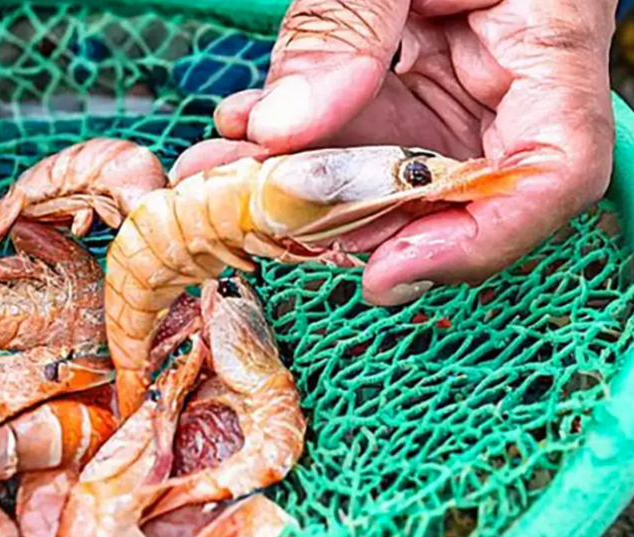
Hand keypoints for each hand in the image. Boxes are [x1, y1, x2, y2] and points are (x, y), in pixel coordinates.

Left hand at [174, 0, 616, 304]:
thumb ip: (343, 27)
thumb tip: (284, 130)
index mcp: (549, 38)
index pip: (553, 171)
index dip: (477, 241)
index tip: (382, 272)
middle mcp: (512, 82)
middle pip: (452, 191)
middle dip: (347, 216)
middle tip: (258, 216)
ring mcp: (460, 88)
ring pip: (388, 171)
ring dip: (300, 182)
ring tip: (220, 171)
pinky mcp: (414, 83)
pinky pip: (359, 133)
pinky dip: (298, 140)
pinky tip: (243, 127)